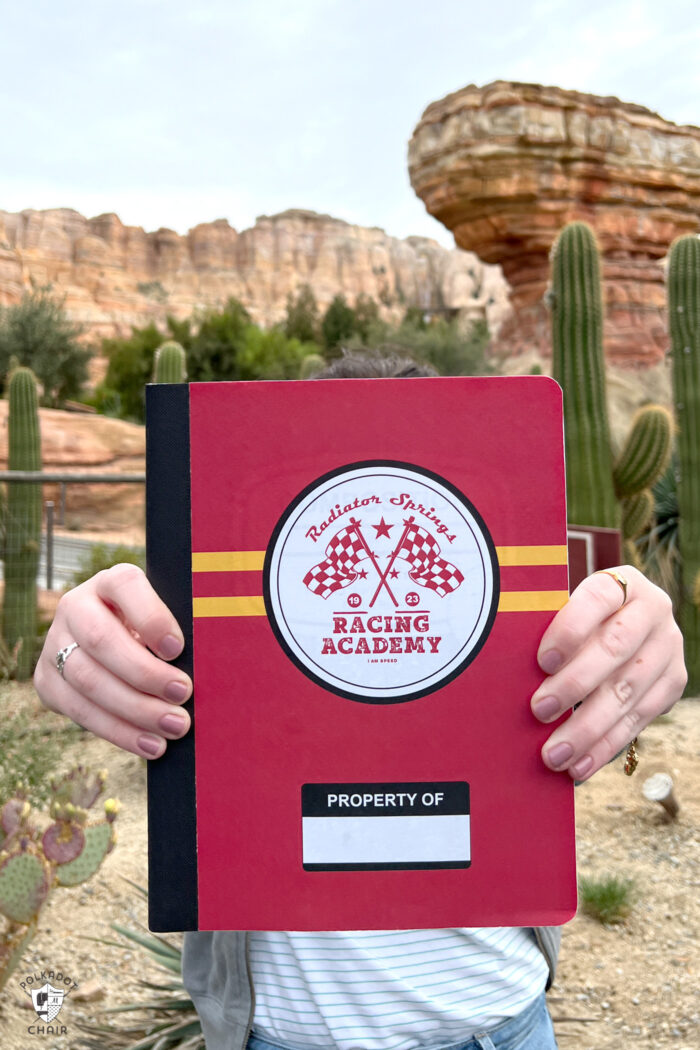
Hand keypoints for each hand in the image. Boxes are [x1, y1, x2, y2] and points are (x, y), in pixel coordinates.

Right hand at [34, 565, 191, 758]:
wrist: (117, 644)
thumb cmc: (158, 632)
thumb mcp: (169, 619)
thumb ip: (182, 631)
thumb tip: (208, 663)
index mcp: (111, 582)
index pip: (125, 586)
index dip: (151, 617)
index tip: (178, 648)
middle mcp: (75, 605)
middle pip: (101, 640)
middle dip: (145, 673)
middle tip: (183, 694)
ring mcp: (55, 643)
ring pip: (87, 679)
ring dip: (134, 709)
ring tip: (174, 727)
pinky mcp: (47, 680)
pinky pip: (77, 710)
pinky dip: (118, 731)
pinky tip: (151, 744)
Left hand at [531, 566, 686, 779]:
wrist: (625, 623)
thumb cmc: (577, 619)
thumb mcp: (565, 609)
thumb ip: (545, 627)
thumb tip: (504, 668)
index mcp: (622, 583)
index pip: (597, 599)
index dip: (570, 629)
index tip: (542, 661)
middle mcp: (653, 610)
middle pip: (614, 649)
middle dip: (574, 685)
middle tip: (538, 711)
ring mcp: (668, 646)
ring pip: (628, 691)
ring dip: (588, 728)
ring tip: (555, 754)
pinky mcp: (674, 681)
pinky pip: (640, 718)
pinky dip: (607, 745)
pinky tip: (580, 765)